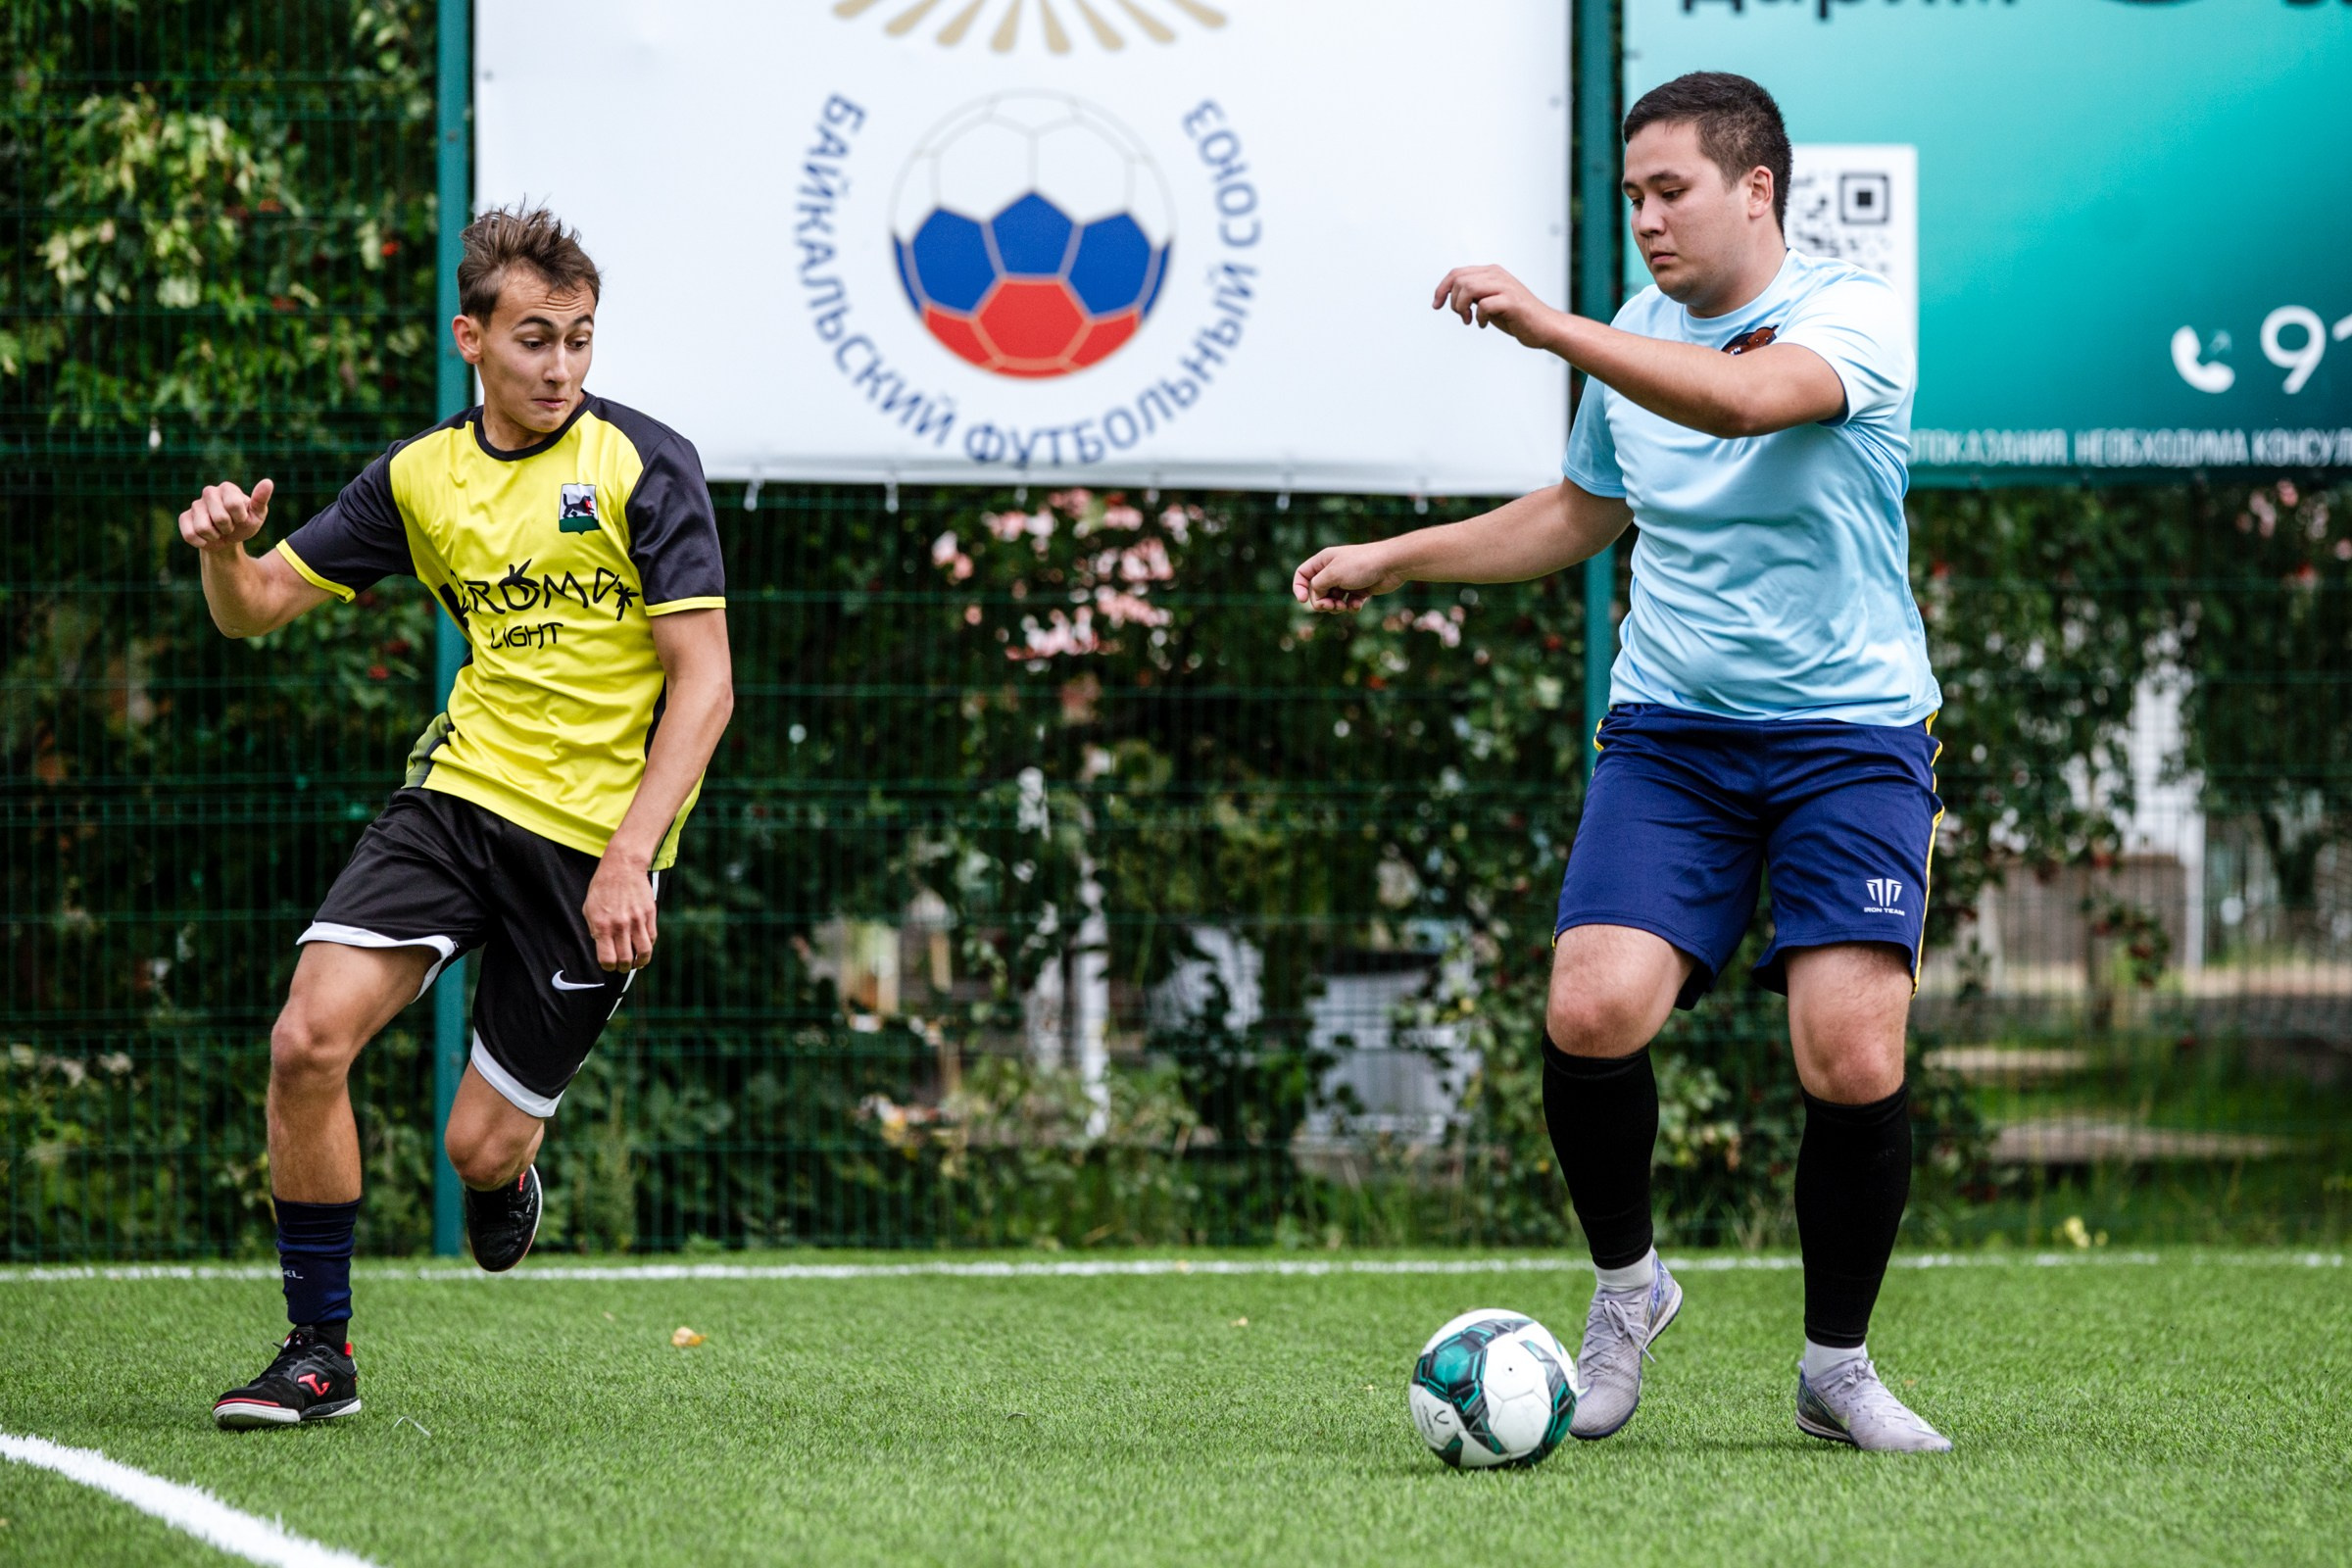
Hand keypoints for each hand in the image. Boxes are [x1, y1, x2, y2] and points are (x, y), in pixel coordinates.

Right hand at [177, 478, 273, 552]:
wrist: (228, 539)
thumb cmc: (244, 524)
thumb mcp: (257, 515)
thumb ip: (261, 499)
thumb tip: (268, 482)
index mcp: (228, 488)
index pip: (233, 505)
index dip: (240, 518)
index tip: (242, 518)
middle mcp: (209, 492)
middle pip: (219, 518)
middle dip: (228, 528)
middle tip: (230, 526)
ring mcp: (195, 504)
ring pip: (203, 528)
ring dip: (215, 536)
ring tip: (218, 531)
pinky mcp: (184, 517)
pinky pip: (190, 535)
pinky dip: (202, 542)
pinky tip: (206, 538)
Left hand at [584, 852, 656, 971]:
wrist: (622, 867)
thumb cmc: (602, 888)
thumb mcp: (589, 909)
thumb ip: (595, 929)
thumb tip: (603, 946)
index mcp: (602, 926)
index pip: (607, 959)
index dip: (608, 967)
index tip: (609, 966)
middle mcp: (620, 925)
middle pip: (626, 959)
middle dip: (624, 968)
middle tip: (623, 967)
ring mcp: (637, 920)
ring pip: (644, 952)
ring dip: (640, 962)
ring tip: (637, 962)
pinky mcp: (649, 914)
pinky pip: (652, 938)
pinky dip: (648, 947)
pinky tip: (644, 948)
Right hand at [1291, 542, 1408, 612]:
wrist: (1391, 565)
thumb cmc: (1361, 565)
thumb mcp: (1332, 574)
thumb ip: (1317, 586)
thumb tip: (1316, 597)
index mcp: (1324, 561)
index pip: (1302, 574)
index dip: (1299, 588)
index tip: (1303, 601)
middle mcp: (1333, 570)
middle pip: (1317, 591)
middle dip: (1322, 602)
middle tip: (1331, 606)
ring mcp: (1346, 580)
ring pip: (1332, 600)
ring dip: (1336, 607)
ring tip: (1345, 606)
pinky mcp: (1359, 589)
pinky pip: (1348, 603)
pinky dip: (1351, 606)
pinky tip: (1358, 605)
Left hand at [1432, 265, 1565, 351]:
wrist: (1544, 327)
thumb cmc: (1516, 317)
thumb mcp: (1489, 301)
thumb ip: (1473, 295)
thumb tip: (1450, 295)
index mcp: (1491, 272)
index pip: (1456, 272)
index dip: (1441, 289)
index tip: (1436, 305)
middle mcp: (1497, 275)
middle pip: (1459, 280)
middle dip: (1454, 301)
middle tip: (1463, 317)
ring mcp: (1505, 286)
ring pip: (1468, 288)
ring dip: (1463, 307)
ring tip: (1470, 320)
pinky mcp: (1511, 301)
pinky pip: (1484, 305)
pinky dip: (1479, 317)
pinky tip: (1485, 324)